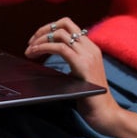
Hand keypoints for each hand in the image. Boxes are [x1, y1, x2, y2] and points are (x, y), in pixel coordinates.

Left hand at [25, 18, 136, 137]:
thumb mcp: (79, 75)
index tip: (37, 39)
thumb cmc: (91, 100)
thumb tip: (50, 58)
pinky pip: (60, 48)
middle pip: (64, 23)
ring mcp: (88, 55)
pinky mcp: (83, 65)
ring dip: (40, 39)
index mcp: (91, 49)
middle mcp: (91, 48)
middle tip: (31, 43)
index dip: (50, 28)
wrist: (106, 114)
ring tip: (29, 50)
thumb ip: (71, 63)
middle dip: (43, 29)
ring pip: (60, 33)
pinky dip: (43, 48)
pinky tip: (35, 55)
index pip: (69, 26)